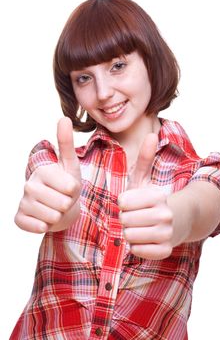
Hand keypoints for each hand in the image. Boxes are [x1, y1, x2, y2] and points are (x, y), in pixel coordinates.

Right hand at [15, 117, 80, 232]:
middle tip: (62, 199)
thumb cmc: (66, 185)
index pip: (71, 189)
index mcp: (43, 171)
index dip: (75, 192)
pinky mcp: (19, 218)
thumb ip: (66, 143)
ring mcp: (23, 202)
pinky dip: (45, 226)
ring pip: (53, 217)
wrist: (59, 207)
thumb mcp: (70, 165)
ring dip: (59, 216)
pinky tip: (43, 219)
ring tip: (55, 208)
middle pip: (63, 204)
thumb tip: (63, 117)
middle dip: (68, 205)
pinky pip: (37, 227)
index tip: (68, 188)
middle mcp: (29, 185)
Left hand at [118, 134, 172, 259]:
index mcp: (157, 196)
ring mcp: (166, 234)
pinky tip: (144, 239)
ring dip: (130, 232)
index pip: (122, 202)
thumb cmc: (153, 200)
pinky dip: (136, 246)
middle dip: (125, 218)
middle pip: (124, 219)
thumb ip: (145, 159)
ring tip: (140, 227)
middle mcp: (165, 214)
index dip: (123, 203)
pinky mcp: (164, 251)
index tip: (132, 203)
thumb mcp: (146, 180)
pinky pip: (136, 250)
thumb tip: (151, 134)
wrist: (177, 221)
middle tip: (136, 216)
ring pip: (128, 236)